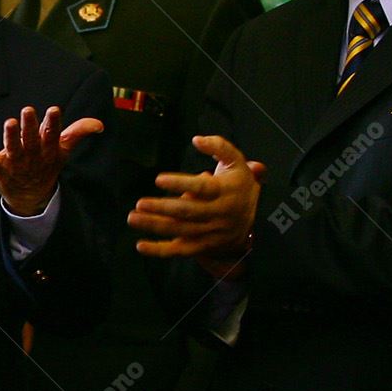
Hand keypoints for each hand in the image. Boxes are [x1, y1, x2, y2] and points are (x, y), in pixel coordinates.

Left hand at [0, 106, 104, 216]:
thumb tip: (99, 124)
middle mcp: (33, 155)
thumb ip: (78, 132)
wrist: (31, 196)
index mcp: (48, 149)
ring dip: (10, 136)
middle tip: (28, 110)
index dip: (53, 123)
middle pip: (32, 139)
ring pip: (13, 148)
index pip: (52, 134)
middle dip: (30, 126)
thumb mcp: (63, 150)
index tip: (54, 110)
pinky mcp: (0, 168)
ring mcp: (16, 163)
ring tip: (9, 123)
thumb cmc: (46, 165)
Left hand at [130, 135, 262, 276]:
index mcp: (225, 190)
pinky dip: (160, 250)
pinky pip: (181, 250)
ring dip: (155, 226)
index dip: (180, 183)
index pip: (202, 188)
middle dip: (162, 208)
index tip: (159, 179)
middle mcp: (218, 213)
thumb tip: (197, 139)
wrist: (258, 218)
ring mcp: (210, 231)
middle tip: (140, 203)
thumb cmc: (239, 184)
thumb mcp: (237, 161)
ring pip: (181, 231)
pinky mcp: (203, 245)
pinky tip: (141, 245)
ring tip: (134, 218)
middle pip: (188, 212)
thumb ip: (219, 146)